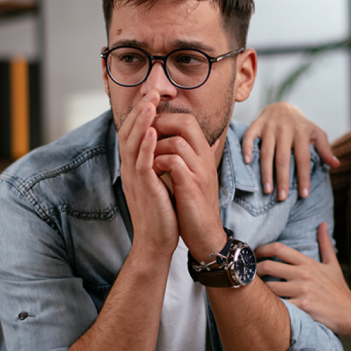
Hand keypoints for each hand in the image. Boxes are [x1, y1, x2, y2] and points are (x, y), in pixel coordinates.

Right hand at [117, 92, 178, 258]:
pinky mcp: (144, 189)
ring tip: (150, 105)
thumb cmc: (161, 213)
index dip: (140, 114)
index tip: (151, 97)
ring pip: (133, 144)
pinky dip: (146, 146)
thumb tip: (167, 146)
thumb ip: (158, 163)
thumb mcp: (158, 182)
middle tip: (150, 92)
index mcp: (134, 167)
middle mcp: (130, 170)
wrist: (156, 241)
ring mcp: (135, 179)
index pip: (133, 134)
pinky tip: (153, 133)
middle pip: (129, 133)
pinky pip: (142, 164)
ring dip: (142, 123)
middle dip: (140, 111)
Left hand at [151, 113, 225, 261]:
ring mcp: (199, 171)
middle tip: (144, 135)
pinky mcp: (191, 186)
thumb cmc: (194, 204)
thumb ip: (190, 156)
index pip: (188, 120)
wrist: (204, 233)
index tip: (148, 127)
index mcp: (204, 153)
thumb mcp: (194, 175)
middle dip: (161, 124)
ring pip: (177, 142)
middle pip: (186, 123)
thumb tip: (188, 139)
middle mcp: (205, 158)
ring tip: (147, 157)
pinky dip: (158, 162)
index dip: (166, 118)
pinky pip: (173, 162)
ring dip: (156, 147)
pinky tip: (151, 171)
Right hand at [241, 102, 339, 200]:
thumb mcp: (316, 134)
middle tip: (282, 198)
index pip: (303, 158)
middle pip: (283, 158)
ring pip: (266, 152)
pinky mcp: (257, 124)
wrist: (282, 106)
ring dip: (266, 172)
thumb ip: (325, 149)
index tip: (304, 195)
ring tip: (267, 190)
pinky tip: (247, 162)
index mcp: (302, 132)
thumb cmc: (301, 125)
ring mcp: (270, 126)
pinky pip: (249, 137)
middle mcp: (285, 129)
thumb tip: (336, 165)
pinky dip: (246, 149)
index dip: (304, 177)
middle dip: (283, 179)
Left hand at [255, 222, 350, 335]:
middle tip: (249, 275)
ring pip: (269, 287)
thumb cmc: (339, 290)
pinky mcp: (302, 308)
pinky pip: (278, 305)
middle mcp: (303, 274)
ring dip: (260, 290)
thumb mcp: (333, 265)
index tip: (254, 254)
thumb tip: (323, 223)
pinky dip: (270, 306)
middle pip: (268, 266)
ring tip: (254, 292)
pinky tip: (265, 307)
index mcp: (308, 262)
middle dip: (255, 270)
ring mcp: (302, 291)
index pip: (279, 248)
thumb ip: (325, 243)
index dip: (261, 249)